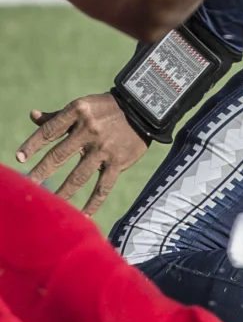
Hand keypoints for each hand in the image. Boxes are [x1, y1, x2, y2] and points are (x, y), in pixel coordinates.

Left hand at [18, 94, 147, 215]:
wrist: (145, 108)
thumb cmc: (108, 108)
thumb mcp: (84, 106)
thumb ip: (58, 116)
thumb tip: (33, 116)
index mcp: (78, 112)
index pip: (50, 131)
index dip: (33, 144)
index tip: (19, 158)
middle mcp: (90, 130)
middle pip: (59, 155)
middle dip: (41, 172)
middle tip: (27, 185)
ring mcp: (104, 148)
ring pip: (78, 176)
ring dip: (62, 192)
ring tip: (48, 204)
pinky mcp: (118, 162)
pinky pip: (103, 186)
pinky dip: (94, 202)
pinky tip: (83, 215)